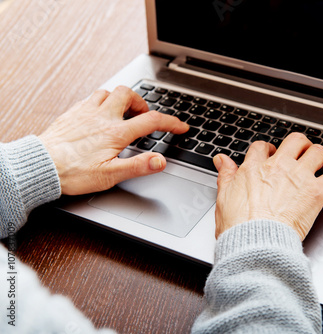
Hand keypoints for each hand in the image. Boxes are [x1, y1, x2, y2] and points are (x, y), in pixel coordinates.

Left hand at [39, 86, 188, 194]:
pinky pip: (91, 97)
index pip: (151, 121)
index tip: (180, 126)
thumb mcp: (110, 175)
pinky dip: (102, 102)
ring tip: (123, 114)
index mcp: (116, 132)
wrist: (41, 166)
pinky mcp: (73, 112)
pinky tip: (100, 115)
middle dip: (142, 103)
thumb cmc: (73, 172)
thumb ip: (138, 166)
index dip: (171, 123)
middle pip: (129, 94)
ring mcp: (86, 111)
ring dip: (121, 99)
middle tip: (143, 116)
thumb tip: (160, 161)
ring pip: (109, 92)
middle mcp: (103, 117)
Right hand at [213, 133, 322, 239]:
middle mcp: (278, 167)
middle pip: (295, 141)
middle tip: (306, 154)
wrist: (256, 242)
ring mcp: (298, 177)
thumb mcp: (224, 197)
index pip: (262, 147)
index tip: (273, 156)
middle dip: (302, 145)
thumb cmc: (239, 227)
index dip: (269, 150)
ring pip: (318, 152)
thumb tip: (221, 161)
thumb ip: (226, 175)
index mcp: (254, 168)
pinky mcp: (315, 192)